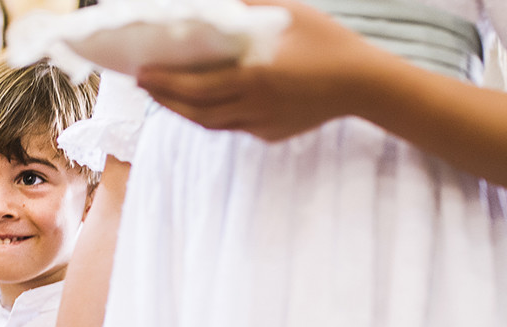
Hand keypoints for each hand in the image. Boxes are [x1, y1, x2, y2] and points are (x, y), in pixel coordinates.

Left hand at [136, 0, 382, 140]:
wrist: (364, 84)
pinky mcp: (270, 134)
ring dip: (183, 111)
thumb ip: (250, 6)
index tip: (141, 73)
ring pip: (211, 124)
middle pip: (196, 111)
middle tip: (144, 83)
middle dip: (165, 99)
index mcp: (255, 78)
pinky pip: (233, 126)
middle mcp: (254, 106)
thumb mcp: (289, 13)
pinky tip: (200, 101)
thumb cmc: (328, 41)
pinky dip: (212, 115)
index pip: (196, 86)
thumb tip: (215, 1)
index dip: (165, 83)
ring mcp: (261, 125)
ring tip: (164, 94)